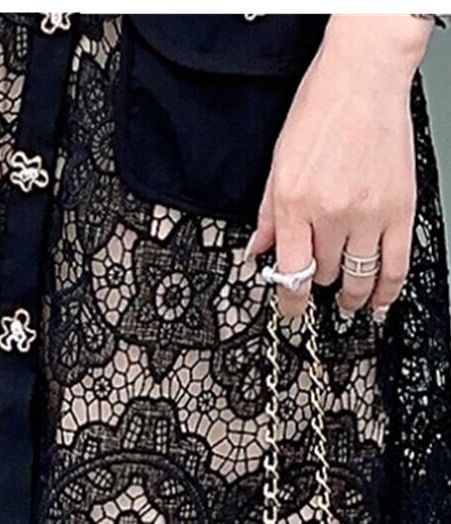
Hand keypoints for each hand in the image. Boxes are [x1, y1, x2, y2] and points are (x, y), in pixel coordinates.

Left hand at [245, 15, 432, 319]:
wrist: (364, 78)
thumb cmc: (320, 111)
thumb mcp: (278, 165)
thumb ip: (269, 216)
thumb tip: (258, 252)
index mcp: (295, 203)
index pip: (291, 272)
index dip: (289, 302)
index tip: (290, 312)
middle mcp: (331, 212)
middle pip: (324, 274)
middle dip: (320, 281)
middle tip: (321, 281)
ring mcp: (368, 213)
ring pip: (359, 277)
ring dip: (352, 296)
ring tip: (349, 303)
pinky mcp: (400, 208)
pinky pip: (396, 264)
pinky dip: (388, 289)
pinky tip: (381, 303)